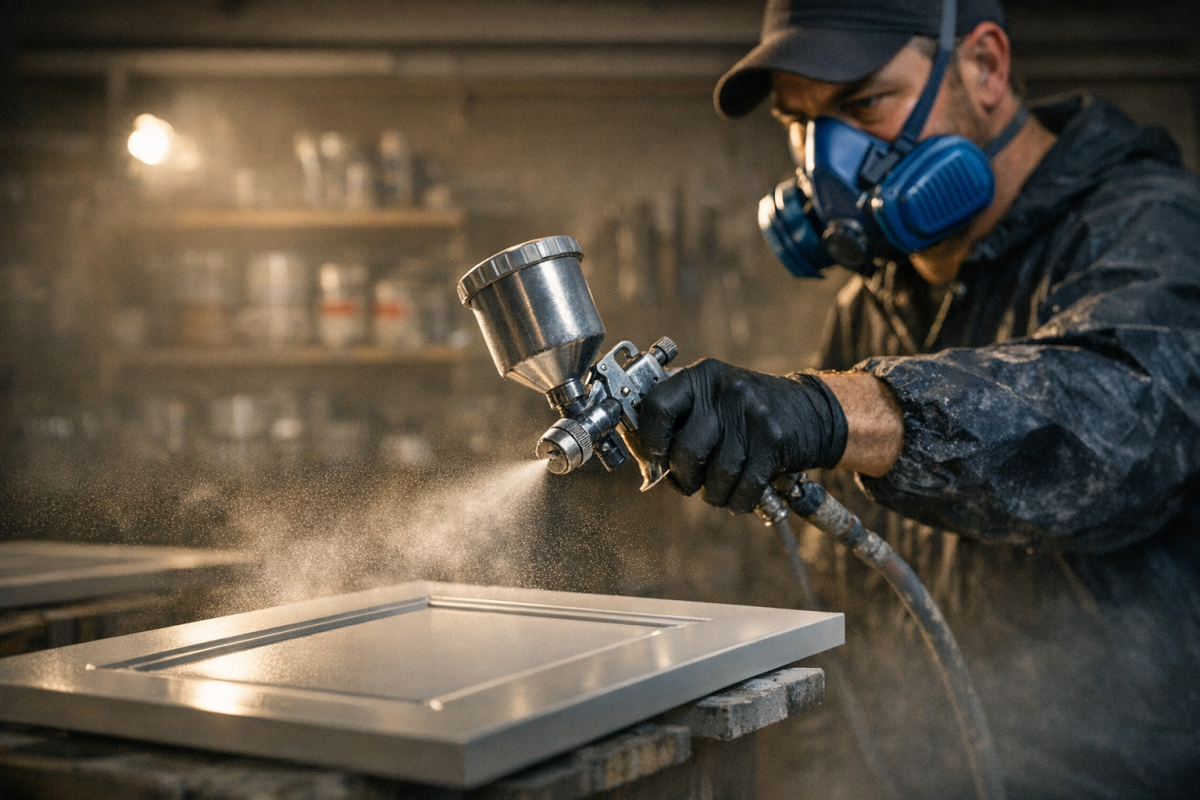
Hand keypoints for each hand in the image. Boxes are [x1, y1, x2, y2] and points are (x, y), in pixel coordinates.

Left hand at [638, 359, 847, 512]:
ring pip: (716, 475)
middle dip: (683, 478)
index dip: (649, 440)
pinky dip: (737, 502)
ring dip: (713, 494)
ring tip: (717, 490)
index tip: (654, 460)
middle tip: (690, 482)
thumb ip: (679, 421)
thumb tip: (646, 462)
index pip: (657, 406)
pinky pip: (744, 487)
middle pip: (686, 450)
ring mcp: (752, 415)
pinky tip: (738, 496)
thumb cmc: (746, 413)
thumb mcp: (712, 400)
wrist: (809, 410)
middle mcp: (725, 391)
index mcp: (700, 377)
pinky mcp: (774, 441)